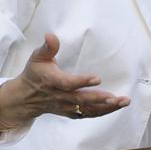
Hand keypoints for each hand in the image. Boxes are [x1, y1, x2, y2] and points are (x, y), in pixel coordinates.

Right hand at [0, 34, 130, 133]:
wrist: (26, 97)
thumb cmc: (35, 73)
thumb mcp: (37, 57)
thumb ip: (48, 47)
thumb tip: (50, 35)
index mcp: (51, 81)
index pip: (67, 83)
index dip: (81, 82)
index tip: (97, 78)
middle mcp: (59, 96)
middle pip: (81, 100)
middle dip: (99, 99)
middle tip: (116, 97)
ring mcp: (66, 106)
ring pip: (87, 109)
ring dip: (106, 107)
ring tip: (124, 101)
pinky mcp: (71, 112)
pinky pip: (88, 114)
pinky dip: (103, 112)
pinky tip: (117, 105)